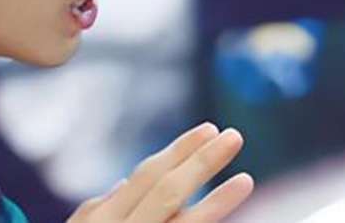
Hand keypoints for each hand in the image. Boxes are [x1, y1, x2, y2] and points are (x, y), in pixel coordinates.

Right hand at [66, 123, 253, 222]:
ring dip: (217, 204)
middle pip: (168, 193)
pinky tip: (226, 218)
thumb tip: (123, 182)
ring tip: (246, 181)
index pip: (148, 177)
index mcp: (103, 221)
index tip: (210, 130)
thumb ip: (97, 210)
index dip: (180, 151)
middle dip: (202, 163)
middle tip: (235, 137)